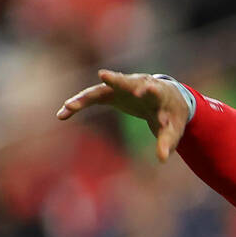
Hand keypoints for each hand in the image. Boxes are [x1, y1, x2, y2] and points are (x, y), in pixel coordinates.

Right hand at [56, 70, 188, 161]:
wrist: (166, 96)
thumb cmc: (170, 114)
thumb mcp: (172, 129)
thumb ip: (166, 142)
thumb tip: (162, 159)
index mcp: (159, 94)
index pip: (155, 92)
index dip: (150, 92)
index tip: (146, 89)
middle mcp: (140, 85)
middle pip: (128, 82)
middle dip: (117, 81)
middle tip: (105, 77)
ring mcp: (123, 86)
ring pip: (103, 88)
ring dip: (86, 96)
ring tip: (69, 106)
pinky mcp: (111, 91)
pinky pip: (92, 96)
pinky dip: (78, 103)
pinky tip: (62, 114)